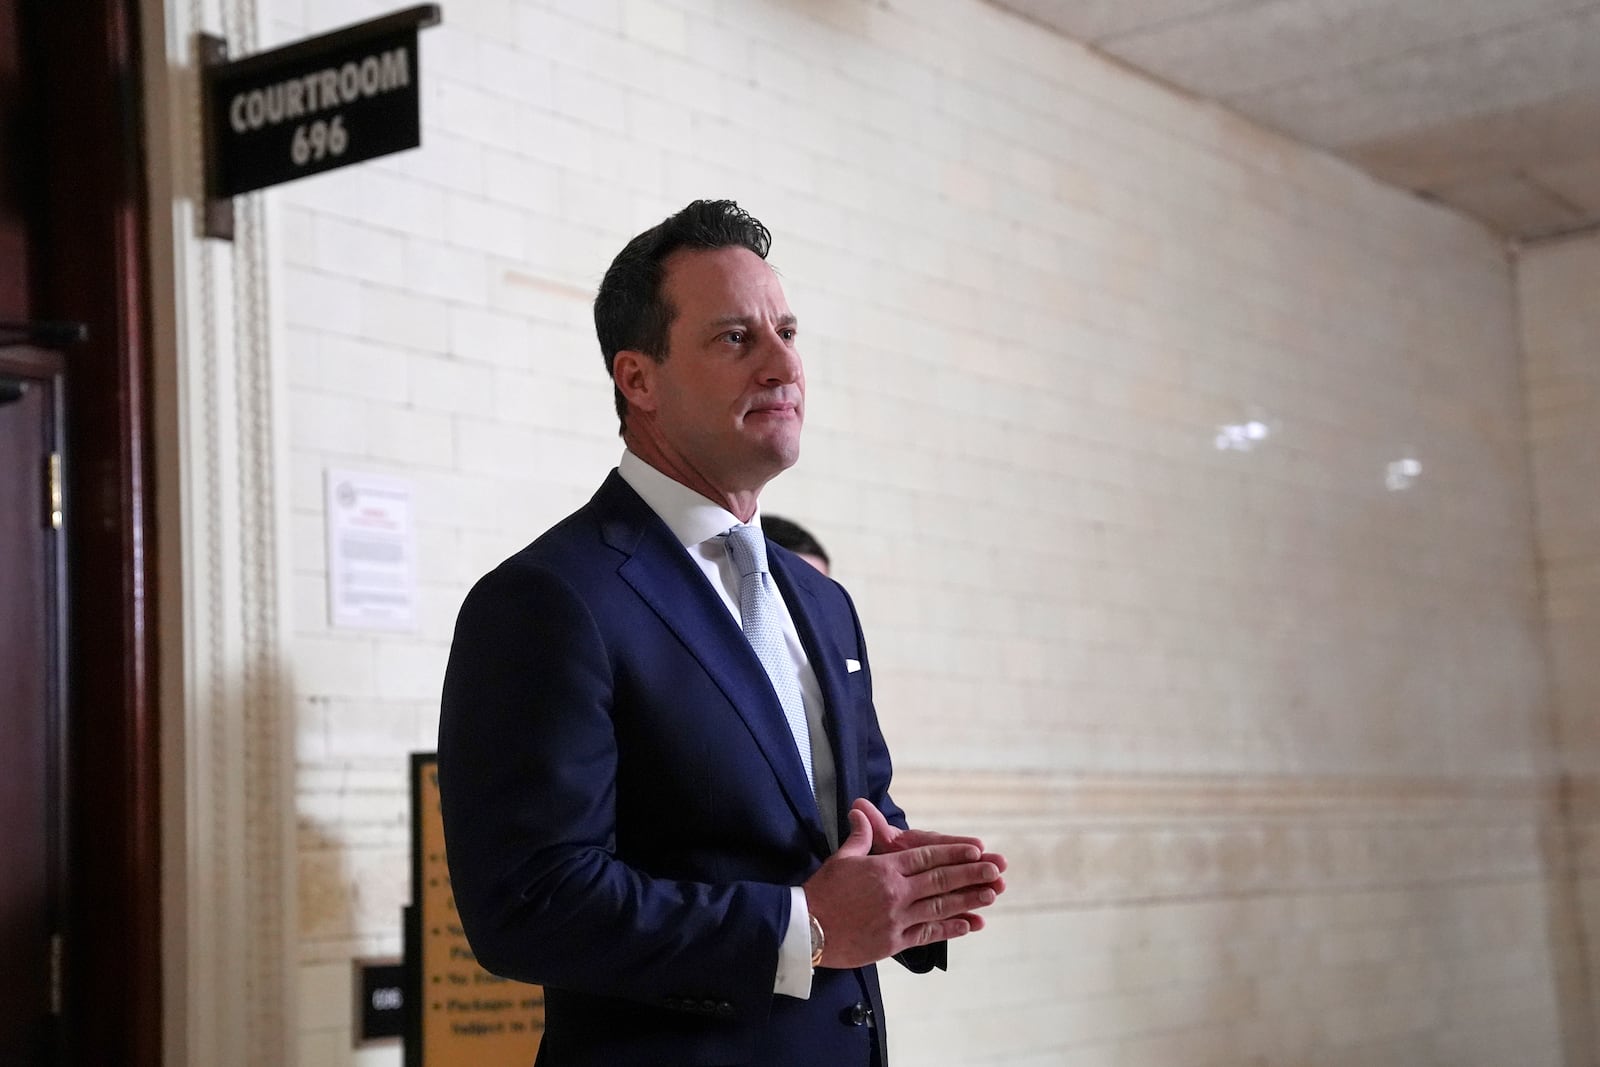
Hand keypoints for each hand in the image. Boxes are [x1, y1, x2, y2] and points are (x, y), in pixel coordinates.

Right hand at [802, 806, 1001, 969]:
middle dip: (971, 874)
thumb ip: (859, 837)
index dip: (953, 853)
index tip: (976, 850)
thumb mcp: (841, 858)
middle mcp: (896, 892)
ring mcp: (897, 918)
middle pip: (941, 880)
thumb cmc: (822, 892)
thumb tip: (860, 812)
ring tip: (991, 894)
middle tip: (996, 871)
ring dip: (968, 900)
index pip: (926, 857)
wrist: (806, 929)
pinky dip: (950, 928)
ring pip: (941, 907)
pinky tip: (969, 924)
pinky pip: (928, 933)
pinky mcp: (894, 941)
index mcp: (885, 868)